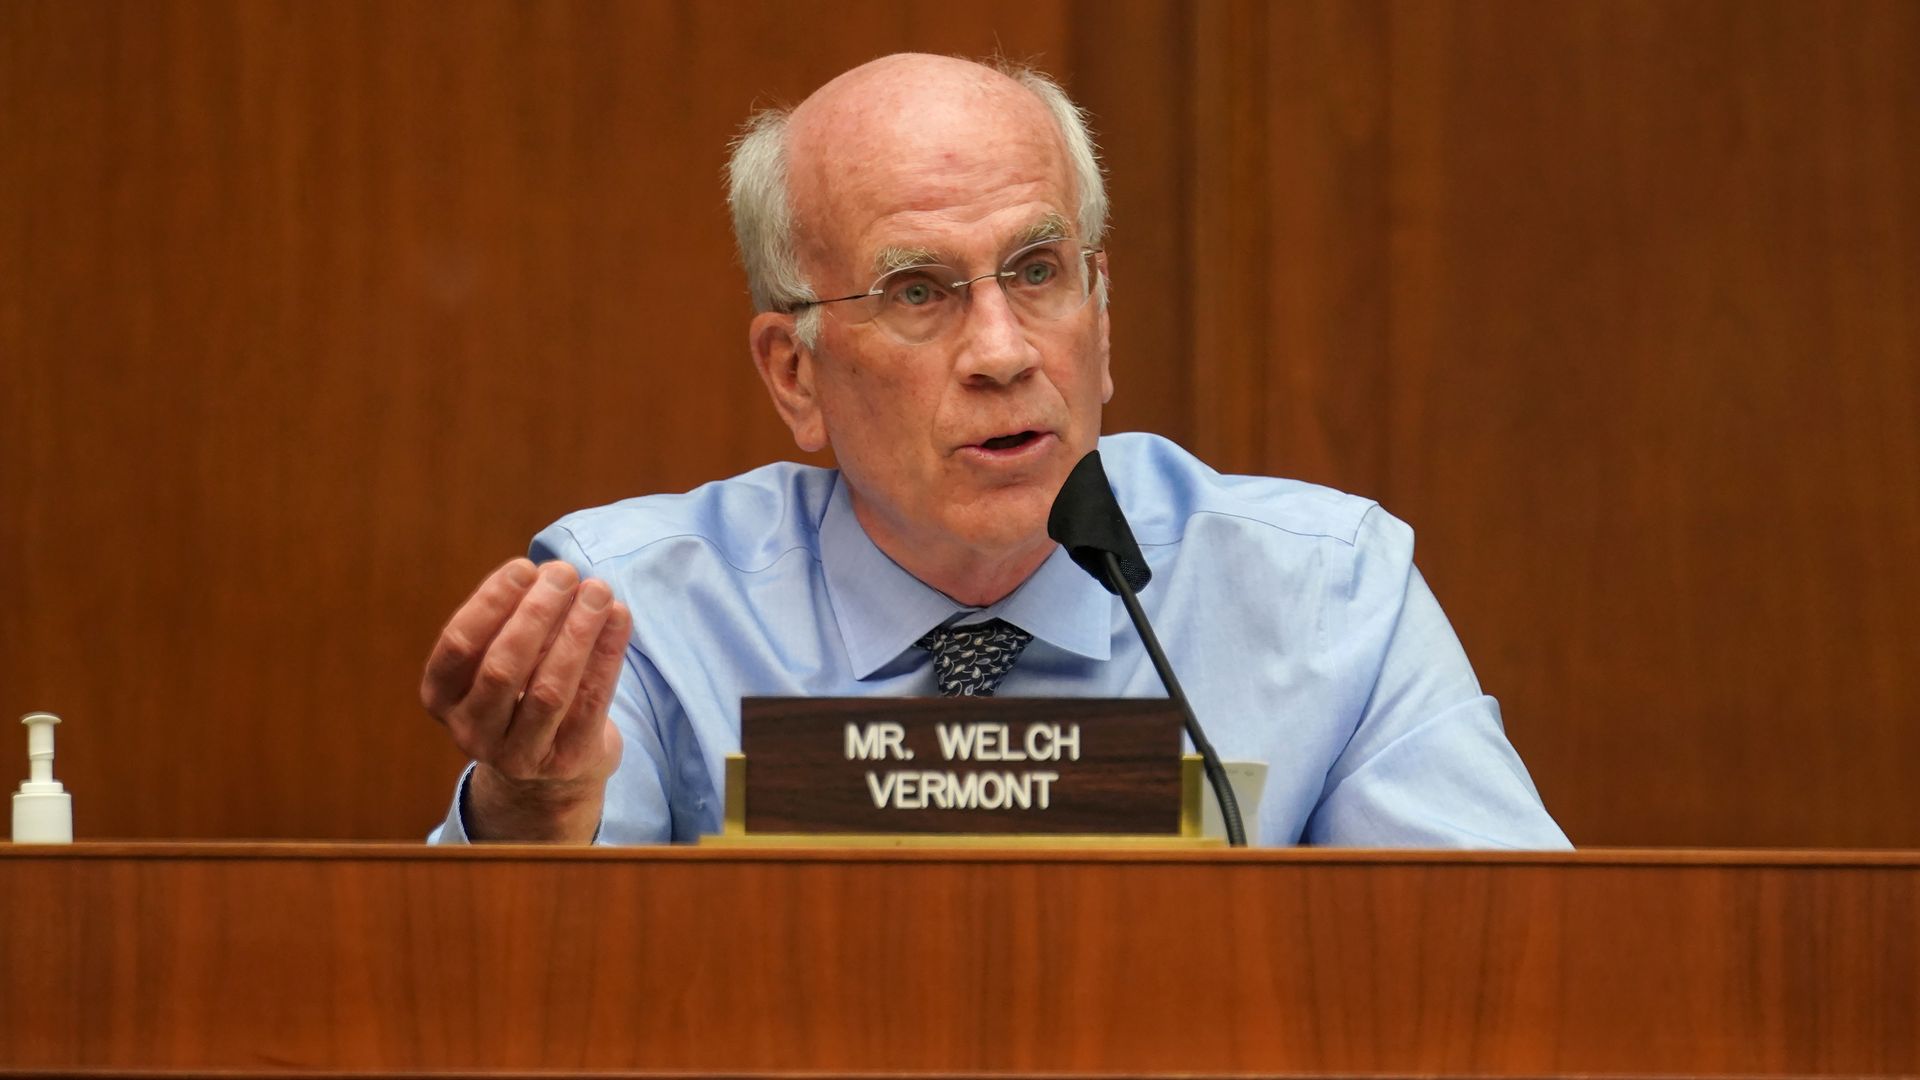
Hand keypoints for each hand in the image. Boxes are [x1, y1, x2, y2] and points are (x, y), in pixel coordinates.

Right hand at [421, 558, 631, 841]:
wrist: (548, 773)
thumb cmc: (522, 694)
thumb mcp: (502, 658)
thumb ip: (516, 619)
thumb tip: (552, 574)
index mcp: (442, 696)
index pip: (458, 645)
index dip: (490, 603)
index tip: (524, 567)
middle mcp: (471, 731)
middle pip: (502, 668)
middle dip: (537, 614)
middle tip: (565, 572)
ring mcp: (517, 755)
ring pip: (550, 690)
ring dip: (577, 632)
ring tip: (598, 591)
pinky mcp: (566, 762)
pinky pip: (591, 703)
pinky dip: (607, 654)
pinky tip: (618, 617)